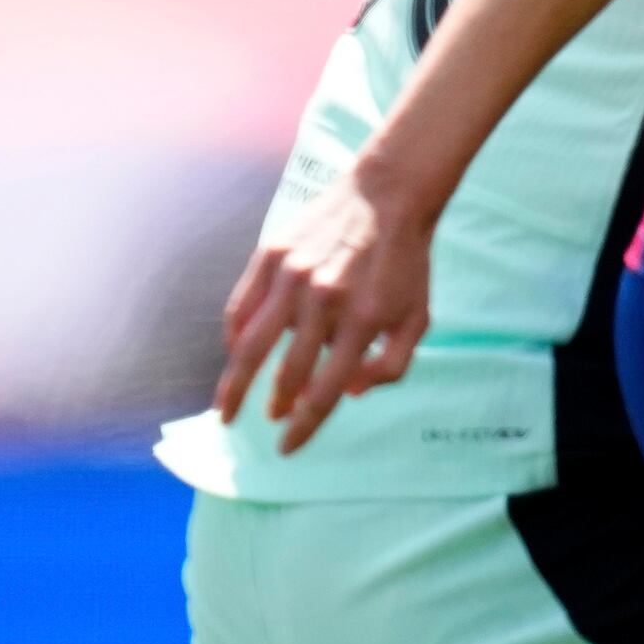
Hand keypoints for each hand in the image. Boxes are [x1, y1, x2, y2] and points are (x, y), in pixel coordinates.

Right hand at [211, 174, 435, 451]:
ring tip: (226, 407)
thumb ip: (390, 366)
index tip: (288, 448)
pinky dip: (234, 335)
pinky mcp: (272, 255)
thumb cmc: (406, 263)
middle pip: (287, 374)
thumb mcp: (417, 319)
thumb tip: (350, 392)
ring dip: (237, 383)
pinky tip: (234, 352)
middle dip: (275, 406)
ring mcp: (293, 277)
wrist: (388, 195)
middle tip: (269, 419)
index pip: (325, 392)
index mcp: (363, 322)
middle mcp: (324, 302)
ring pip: (252, 345)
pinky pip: (242, 306)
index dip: (304, 427)